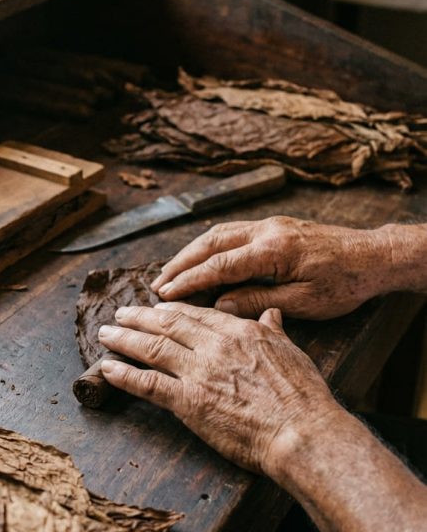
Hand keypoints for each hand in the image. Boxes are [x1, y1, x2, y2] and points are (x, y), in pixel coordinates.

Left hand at [98, 302, 339, 474]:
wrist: (301, 430)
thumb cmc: (303, 397)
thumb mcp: (291, 352)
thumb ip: (274, 331)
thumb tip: (271, 313)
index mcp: (239, 331)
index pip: (198, 315)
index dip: (173, 310)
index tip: (158, 308)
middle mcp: (214, 346)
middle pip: (168, 324)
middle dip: (140, 316)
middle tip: (120, 312)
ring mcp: (199, 373)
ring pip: (152, 348)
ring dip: (124, 339)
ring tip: (106, 333)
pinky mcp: (189, 402)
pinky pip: (148, 384)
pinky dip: (124, 375)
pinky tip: (107, 369)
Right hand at [150, 216, 396, 319]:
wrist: (374, 257)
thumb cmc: (344, 284)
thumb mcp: (303, 302)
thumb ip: (259, 301)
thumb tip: (221, 306)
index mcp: (274, 250)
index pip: (220, 265)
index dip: (189, 280)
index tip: (165, 294)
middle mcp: (267, 230)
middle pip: (211, 242)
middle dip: (180, 263)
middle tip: (157, 286)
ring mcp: (270, 225)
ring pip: (219, 233)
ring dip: (191, 253)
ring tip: (171, 275)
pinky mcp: (275, 227)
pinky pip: (232, 233)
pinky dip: (210, 248)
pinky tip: (200, 262)